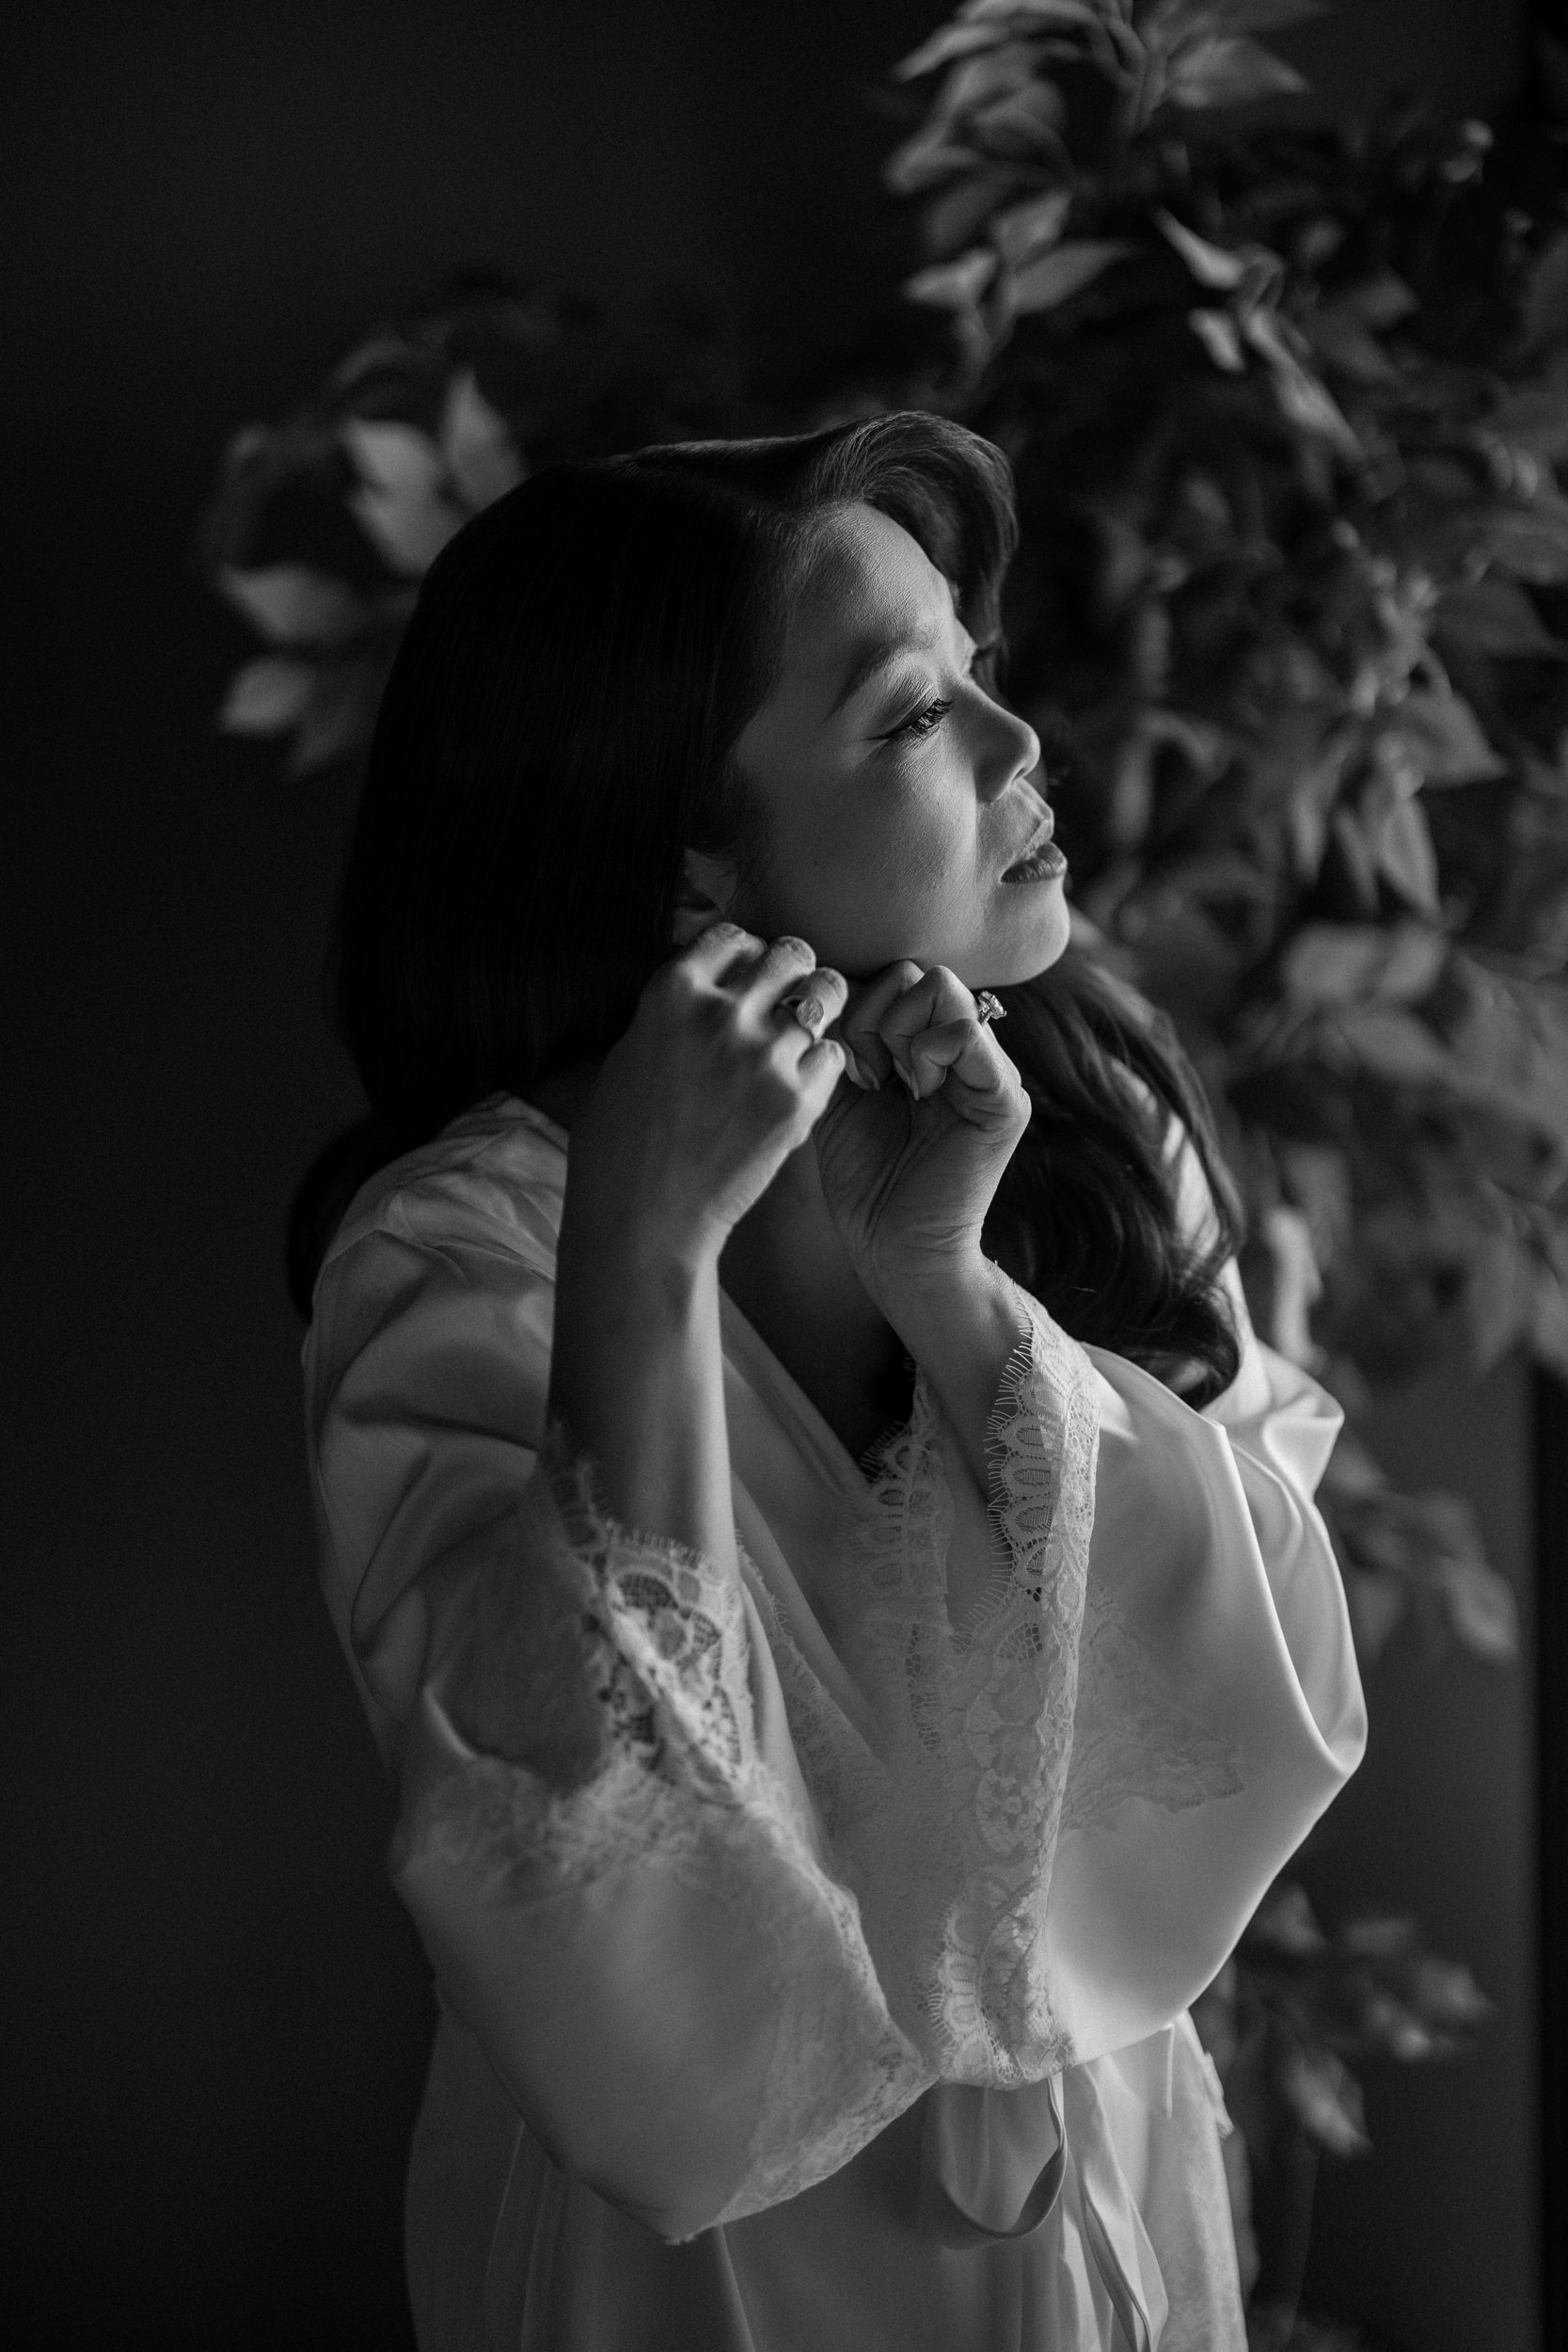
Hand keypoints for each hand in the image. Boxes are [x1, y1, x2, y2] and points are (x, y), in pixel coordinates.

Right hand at [566, 925, 848, 1268]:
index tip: (747, 975)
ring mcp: (764, 1056)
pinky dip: (821, 1066)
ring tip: (801, 1037)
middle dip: (793, 971)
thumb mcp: (629, 1053)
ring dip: (817, 1012)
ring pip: (826, 996)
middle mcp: (721, 1013)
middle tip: (789, 997)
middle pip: (791, 952)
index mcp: (671, 992)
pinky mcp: (796, 1101)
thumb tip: (711, 979)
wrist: (642, 1217)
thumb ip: (675, 1011)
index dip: (746, 953)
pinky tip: (797, 1086)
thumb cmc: (620, 1143)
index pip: (734, 935)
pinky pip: (832, 1056)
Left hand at [813, 963, 1030, 1307]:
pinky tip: (917, 1096)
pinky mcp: (1004, 1099)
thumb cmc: (865, 1178)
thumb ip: (841, 1037)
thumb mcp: (839, 1093)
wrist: (894, 1248)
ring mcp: (991, 1070)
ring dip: (899, 1033)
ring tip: (895, 1087)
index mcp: (931, 1046)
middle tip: (871, 1075)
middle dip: (877, 1016)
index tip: (851, 1066)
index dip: (862, 1008)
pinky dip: (928, 1053)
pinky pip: (968, 1032)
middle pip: (921, 972)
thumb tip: (827, 981)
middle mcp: (967, 1051)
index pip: (900, 976)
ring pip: (942, 987)